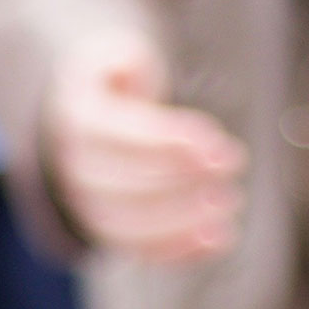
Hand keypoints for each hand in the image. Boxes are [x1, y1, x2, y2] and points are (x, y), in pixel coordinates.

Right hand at [40, 29, 246, 263]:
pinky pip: (142, 252)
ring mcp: (89, 209)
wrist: (79, 131)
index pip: (123, 138)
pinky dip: (181, 251)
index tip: (216, 144)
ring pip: (131, 227)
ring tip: (228, 205)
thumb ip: (122, 56)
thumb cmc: (111, 89)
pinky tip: (221, 238)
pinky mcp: (111, 235)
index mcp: (79, 122)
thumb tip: (134, 68)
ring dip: (183, 221)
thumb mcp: (109, 57)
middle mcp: (76, 172)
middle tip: (232, 166)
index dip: (170, 143)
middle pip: (126, 185)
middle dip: (183, 179)